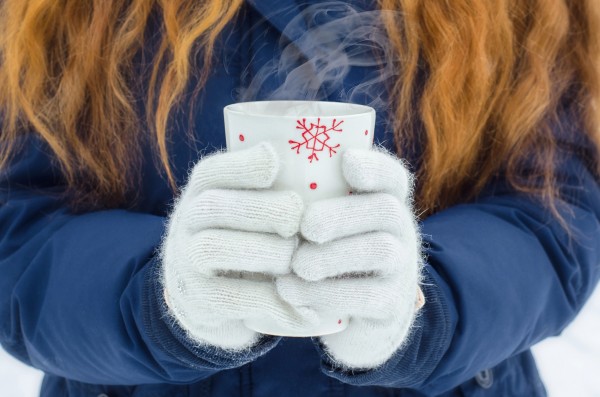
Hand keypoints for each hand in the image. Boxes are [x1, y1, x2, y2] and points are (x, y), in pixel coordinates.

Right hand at [161, 143, 314, 350]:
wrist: (209, 300)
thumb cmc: (248, 242)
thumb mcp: (252, 211)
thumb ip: (278, 191)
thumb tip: (339, 168)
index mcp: (202, 193)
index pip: (213, 172)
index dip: (242, 164)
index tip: (275, 159)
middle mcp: (186, 223)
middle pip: (214, 206)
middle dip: (261, 209)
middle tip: (297, 221)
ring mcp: (185, 262)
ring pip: (214, 248)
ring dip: (264, 252)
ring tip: (296, 260)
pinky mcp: (197, 302)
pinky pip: (230, 300)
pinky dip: (271, 303)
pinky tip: (304, 308)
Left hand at [276, 147, 422, 368]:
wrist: (352, 321)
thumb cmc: (322, 256)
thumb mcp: (320, 225)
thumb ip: (302, 200)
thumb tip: (253, 166)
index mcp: (383, 202)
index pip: (391, 176)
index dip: (373, 166)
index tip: (345, 161)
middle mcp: (399, 230)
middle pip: (385, 209)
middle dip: (342, 214)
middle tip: (306, 226)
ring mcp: (400, 269)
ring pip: (380, 251)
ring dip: (333, 256)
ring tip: (297, 265)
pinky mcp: (391, 306)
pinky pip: (369, 298)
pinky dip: (328, 295)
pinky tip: (291, 292)